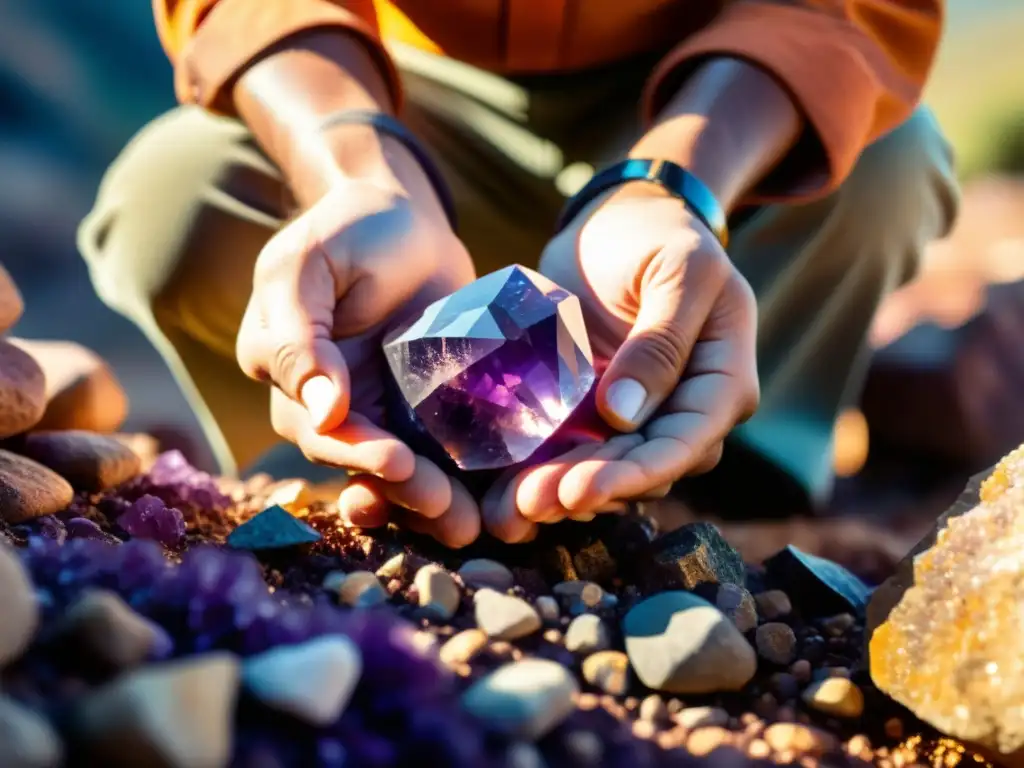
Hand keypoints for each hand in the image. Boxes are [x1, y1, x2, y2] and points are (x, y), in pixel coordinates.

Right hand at [236, 175, 480, 546]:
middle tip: (452, 515)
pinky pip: (445, 447)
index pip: (321, 432)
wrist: (404, 217)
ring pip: (406, 469)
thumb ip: (300, 334)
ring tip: (473, 525)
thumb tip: (321, 411)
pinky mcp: (431, 406)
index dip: (359, 455)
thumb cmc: (347, 231)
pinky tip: (496, 496)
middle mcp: (335, 407)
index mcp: (294, 380)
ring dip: (436, 502)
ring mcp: (386, 409)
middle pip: (368, 464)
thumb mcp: (306, 267)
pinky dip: (467, 475)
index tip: (400, 464)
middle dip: (408, 493)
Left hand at [482, 186, 759, 541]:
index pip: (685, 443)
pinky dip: (543, 470)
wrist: (621, 223)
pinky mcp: (598, 412)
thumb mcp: (677, 270)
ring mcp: (641, 416)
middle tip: (529, 505)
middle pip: (642, 468)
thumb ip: (661, 339)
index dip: (633, 474)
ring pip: (608, 470)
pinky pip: (575, 451)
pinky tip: (502, 488)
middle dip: (587, 491)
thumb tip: (624, 415)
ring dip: (561, 491)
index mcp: (723, 381)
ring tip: (509, 509)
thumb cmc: (658, 235)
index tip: (578, 491)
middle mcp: (687, 411)